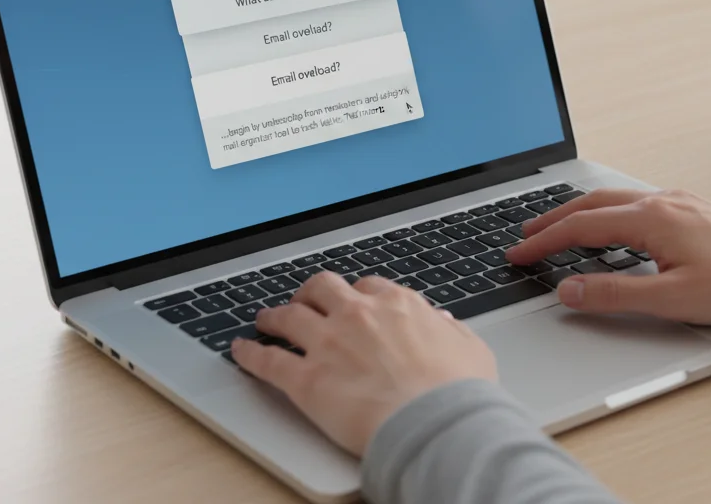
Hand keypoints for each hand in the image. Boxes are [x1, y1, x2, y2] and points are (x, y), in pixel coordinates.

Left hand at [233, 272, 497, 455]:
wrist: (436, 422)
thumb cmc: (459, 392)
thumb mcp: (470, 349)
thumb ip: (452, 331)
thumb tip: (443, 323)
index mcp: (398, 305)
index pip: (369, 287)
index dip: (357, 294)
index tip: (353, 302)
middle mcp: (358, 315)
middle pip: (323, 288)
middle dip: (310, 293)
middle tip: (305, 301)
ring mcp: (328, 343)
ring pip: (288, 316)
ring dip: (274, 316)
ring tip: (264, 319)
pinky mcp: (306, 379)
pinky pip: (267, 360)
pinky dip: (249, 354)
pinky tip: (240, 351)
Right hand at [507, 189, 710, 324]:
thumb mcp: (673, 298)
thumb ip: (615, 294)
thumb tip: (570, 289)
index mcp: (650, 218)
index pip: (580, 227)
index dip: (543, 242)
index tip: (517, 255)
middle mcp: (660, 202)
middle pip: (590, 205)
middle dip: (552, 221)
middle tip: (524, 237)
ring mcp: (677, 203)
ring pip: (612, 201)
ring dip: (578, 214)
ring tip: (556, 229)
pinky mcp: (691, 210)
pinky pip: (633, 204)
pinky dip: (605, 213)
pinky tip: (610, 228)